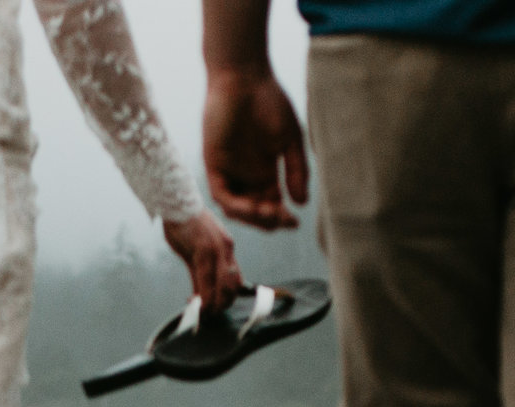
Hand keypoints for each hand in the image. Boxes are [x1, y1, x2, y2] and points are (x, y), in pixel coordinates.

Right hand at [164, 212, 243, 308]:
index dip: (228, 298)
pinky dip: (202, 295)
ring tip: (201, 311)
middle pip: (233, 286)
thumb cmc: (183, 226)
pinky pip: (205, 278)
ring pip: (222, 286)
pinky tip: (193, 301)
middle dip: (222, 305)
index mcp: (227, 248)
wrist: (175, 203)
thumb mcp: (195, 250)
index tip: (215, 307)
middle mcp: (226, 248)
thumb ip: (199, 272)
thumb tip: (199, 294)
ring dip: (213, 304)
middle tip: (208, 313)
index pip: (236, 280)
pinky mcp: (203, 248)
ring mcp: (217, 249)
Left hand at [203, 65, 308, 230]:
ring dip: (253, 217)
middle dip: (269, 221)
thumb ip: (296, 170)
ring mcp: (229, 170)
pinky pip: (222, 194)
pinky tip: (253, 207)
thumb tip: (302, 202)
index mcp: (264, 170)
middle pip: (255, 211)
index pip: (271, 203)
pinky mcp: (213, 164)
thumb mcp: (290, 140)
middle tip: (283, 220)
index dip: (281, 217)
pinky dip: (236, 205)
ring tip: (269, 214)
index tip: (295, 221)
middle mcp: (245, 174)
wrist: (244, 77)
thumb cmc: (269, 101)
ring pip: (237, 208)